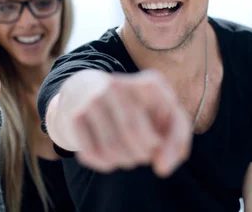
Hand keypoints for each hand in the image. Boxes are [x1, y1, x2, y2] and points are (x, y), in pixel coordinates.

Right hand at [68, 69, 191, 176]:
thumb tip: (163, 169)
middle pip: (135, 134)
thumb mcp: (165, 116)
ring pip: (113, 148)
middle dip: (144, 153)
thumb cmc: (139, 108)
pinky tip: (111, 156)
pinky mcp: (75, 117)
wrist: (89, 91)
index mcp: (151, 82)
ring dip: (126, 161)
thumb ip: (175, 141)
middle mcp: (119, 84)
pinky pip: (93, 154)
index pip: (171, 120)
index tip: (161, 145)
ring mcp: (93, 99)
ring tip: (129, 155)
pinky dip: (106, 164)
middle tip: (144, 153)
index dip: (171, 142)